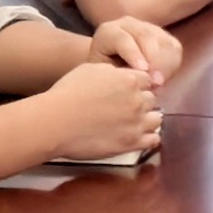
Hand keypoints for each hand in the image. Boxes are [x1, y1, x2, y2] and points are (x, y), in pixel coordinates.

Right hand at [44, 55, 163, 159]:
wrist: (56, 122)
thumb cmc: (68, 93)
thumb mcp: (90, 69)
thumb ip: (113, 71)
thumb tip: (122, 75)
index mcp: (129, 79)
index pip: (147, 80)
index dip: (138, 86)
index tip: (129, 92)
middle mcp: (137, 100)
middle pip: (152, 99)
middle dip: (142, 102)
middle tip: (127, 109)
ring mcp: (137, 123)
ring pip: (156, 119)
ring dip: (147, 120)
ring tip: (133, 123)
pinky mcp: (132, 143)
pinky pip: (153, 140)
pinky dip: (148, 138)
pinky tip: (136, 136)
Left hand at [90, 16, 181, 78]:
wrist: (109, 64)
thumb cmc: (103, 72)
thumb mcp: (102, 74)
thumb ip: (118, 75)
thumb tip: (139, 81)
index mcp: (108, 32)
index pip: (122, 39)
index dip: (133, 54)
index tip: (143, 70)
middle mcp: (128, 24)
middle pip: (146, 36)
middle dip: (154, 59)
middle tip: (156, 81)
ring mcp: (147, 27)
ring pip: (162, 40)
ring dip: (165, 62)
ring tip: (161, 82)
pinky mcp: (163, 35)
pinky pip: (174, 46)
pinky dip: (173, 62)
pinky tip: (166, 77)